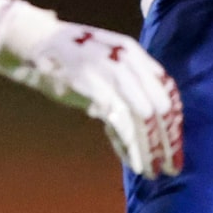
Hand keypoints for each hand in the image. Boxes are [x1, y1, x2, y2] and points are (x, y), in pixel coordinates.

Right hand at [0, 2, 182, 178]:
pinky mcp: (94, 92)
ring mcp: (111, 76)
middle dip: (169, 141)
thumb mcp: (106, 56)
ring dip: (152, 149)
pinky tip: (136, 164)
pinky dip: (130, 147)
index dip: (174, 121)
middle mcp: (127, 63)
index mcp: (133, 54)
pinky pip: (120, 125)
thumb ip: (128, 78)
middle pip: (159, 108)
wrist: (36, 41)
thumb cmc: (70, 52)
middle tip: (173, 166)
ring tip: (157, 171)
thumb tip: (148, 111)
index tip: (176, 144)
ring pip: (143, 119)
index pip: (166, 90)